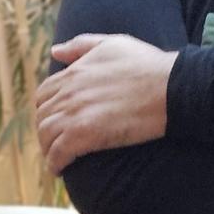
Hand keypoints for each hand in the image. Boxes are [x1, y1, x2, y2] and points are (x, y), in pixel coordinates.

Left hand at [35, 34, 178, 174]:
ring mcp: (73, 114)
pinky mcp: (83, 135)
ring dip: (48, 149)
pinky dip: (55, 163)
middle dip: (46, 130)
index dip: (48, 108)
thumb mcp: (114, 44)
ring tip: (59, 158)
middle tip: (57, 142)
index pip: (44, 94)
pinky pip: (58, 154)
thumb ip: (82, 45)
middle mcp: (68, 93)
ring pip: (45, 136)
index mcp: (73, 73)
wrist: (171, 87)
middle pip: (42, 116)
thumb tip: (55, 52)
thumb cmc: (149, 65)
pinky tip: (60, 169)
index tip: (57, 119)